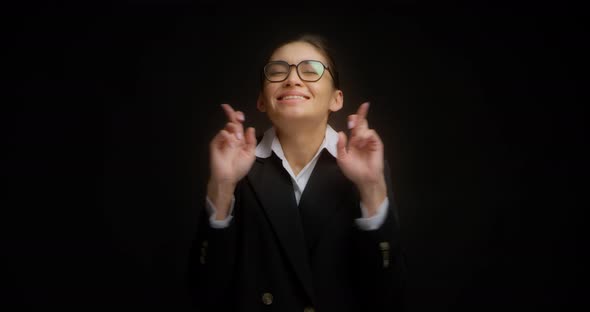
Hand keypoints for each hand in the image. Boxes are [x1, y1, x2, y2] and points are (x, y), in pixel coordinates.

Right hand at [207, 104, 256, 218]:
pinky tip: (231, 144)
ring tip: (237, 139)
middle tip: (238, 116)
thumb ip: (251, 141)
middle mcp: (231, 137)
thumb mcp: (250, 154)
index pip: (238, 125)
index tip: (239, 114)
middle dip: (234, 115)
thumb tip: (250, 128)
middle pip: (231, 122)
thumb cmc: (239, 168)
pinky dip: (227, 137)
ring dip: (235, 130)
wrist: (228, 177)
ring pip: (228, 127)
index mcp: (240, 139)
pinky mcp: (215, 143)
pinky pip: (221, 134)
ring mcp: (222, 140)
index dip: (238, 117)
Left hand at [336, 102, 386, 215]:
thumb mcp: (342, 159)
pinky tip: (362, 143)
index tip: (351, 116)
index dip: (353, 119)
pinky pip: (372, 133)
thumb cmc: (354, 171)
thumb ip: (340, 146)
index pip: (354, 127)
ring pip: (365, 127)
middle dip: (360, 115)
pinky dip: (365, 136)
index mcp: (353, 141)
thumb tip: (341, 133)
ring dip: (359, 132)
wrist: (364, 179)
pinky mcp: (377, 144)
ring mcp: (370, 141)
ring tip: (357, 143)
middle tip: (363, 107)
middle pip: (362, 122)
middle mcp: (362, 139)